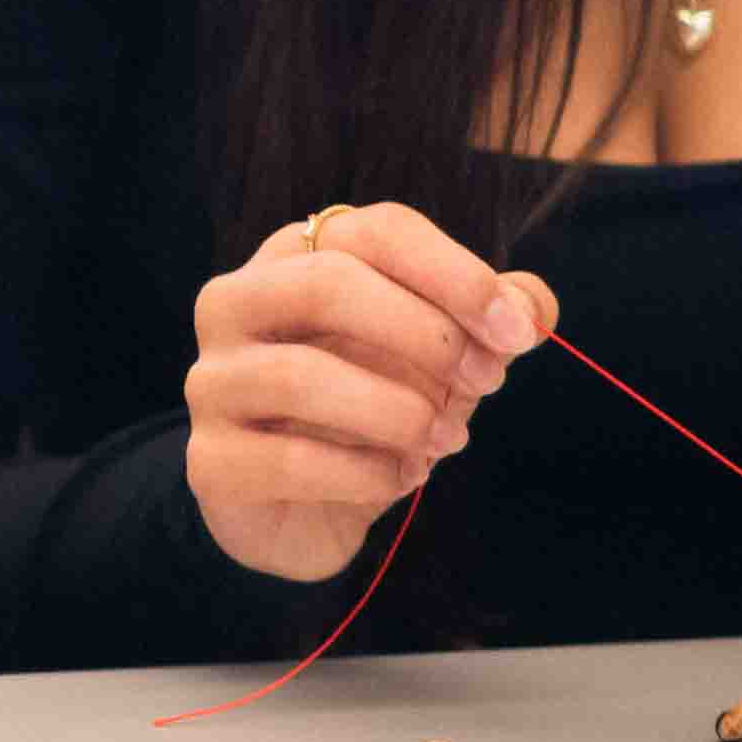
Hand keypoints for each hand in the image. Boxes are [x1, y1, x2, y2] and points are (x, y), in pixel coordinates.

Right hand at [183, 203, 555, 581]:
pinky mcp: (209, 460)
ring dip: (399, 412)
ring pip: (301, 375)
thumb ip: (485, 322)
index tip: (518, 332)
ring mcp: (211, 380)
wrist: (299, 511)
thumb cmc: (367, 411)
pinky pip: (290, 459)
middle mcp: (235, 303)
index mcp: (292, 257)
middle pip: (327, 283)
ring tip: (448, 440)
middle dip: (426, 335)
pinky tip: (400, 477)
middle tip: (488, 384)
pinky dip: (366, 473)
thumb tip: (532, 306)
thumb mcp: (436, 360)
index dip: (454, 273)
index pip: (373, 231)